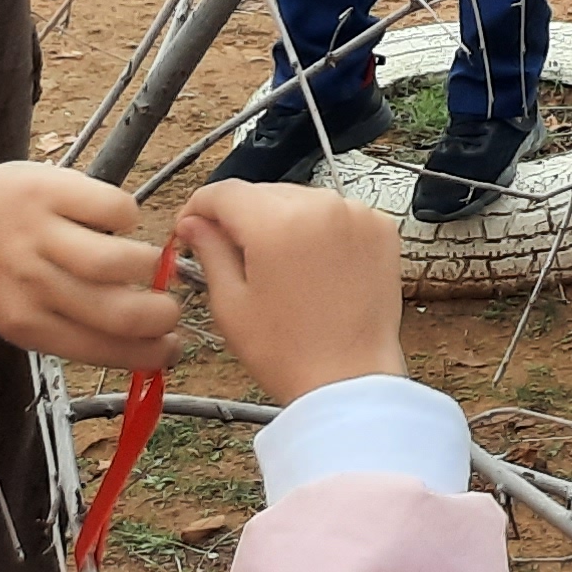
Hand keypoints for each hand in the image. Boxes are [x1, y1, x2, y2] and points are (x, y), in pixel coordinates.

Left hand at [0, 160, 182, 368]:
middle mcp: (33, 285)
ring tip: (148, 262)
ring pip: (120, 262)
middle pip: (119, 311)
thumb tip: (137, 336)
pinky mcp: (51, 189)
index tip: (172, 349)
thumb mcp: (16, 312)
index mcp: (25, 325)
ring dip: (148, 264)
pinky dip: (128, 217)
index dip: (149, 354)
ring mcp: (42, 235)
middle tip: (171, 308)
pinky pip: (115, 208)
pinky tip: (117, 221)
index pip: (101, 349)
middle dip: (162, 315)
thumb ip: (67, 324)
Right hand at [179, 180, 406, 404]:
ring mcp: (357, 213)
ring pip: (301, 199)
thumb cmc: (286, 352)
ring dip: (281, 220)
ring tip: (273, 265)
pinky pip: (337, 214)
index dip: (199, 207)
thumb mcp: (232, 304)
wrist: (350, 380)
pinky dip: (319, 229)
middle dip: (240, 216)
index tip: (190, 227)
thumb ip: (210, 252)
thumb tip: (193, 223)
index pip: (225, 192)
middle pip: (264, 192)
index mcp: (278, 223)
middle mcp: (322, 205)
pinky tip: (311, 266)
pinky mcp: (382, 227)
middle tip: (227, 252)